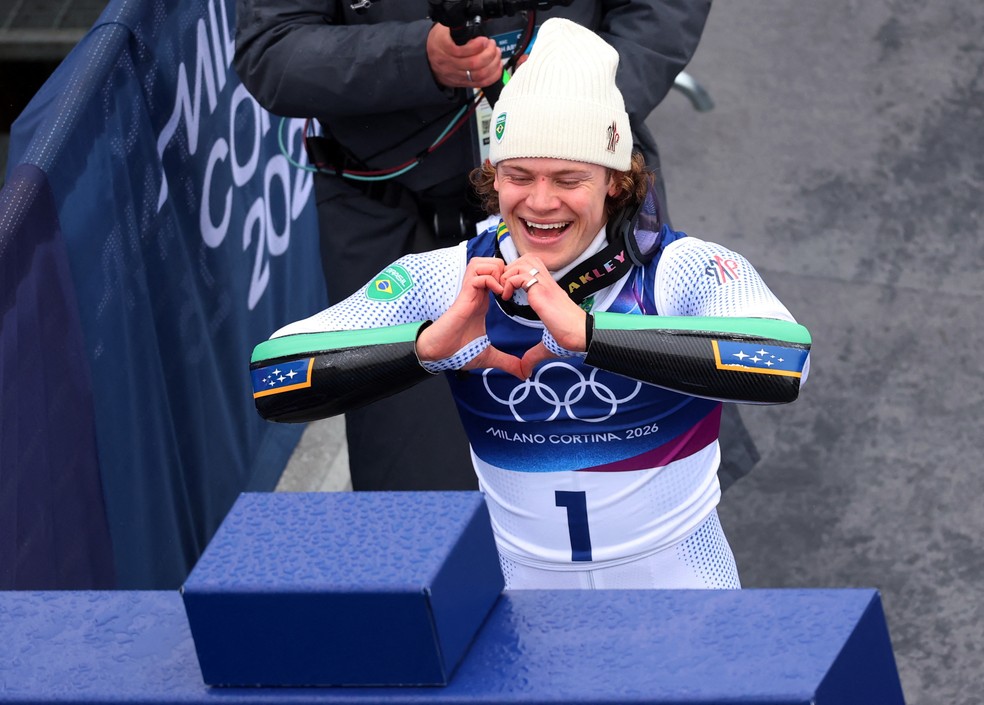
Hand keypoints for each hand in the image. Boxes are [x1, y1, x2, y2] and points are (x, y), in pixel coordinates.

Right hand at [416, 257, 524, 378]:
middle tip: (513, 290)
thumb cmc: (459, 350)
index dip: (511, 279)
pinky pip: (478, 275)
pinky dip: (491, 280)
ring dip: (498, 272)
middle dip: (507, 271)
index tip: (520, 295)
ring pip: (484, 263)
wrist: (440, 353)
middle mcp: (477, 292)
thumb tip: (525, 374)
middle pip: (492, 261)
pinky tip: (497, 296)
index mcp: (484, 300)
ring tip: (505, 291)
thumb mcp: (490, 356)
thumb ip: (508, 362)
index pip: (499, 274)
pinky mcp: (464, 295)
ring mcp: (470, 292)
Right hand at [426, 23, 502, 88]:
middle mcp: (449, 64)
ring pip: (479, 75)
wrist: (428, 59)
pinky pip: (481, 83)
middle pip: (474, 64)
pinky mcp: (462, 83)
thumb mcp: (444, 30)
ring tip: (496, 53)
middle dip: (489, 53)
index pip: (461, 51)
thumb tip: (478, 31)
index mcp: (443, 47)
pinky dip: (493, 75)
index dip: (477, 46)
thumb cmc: (440, 41)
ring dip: (493, 64)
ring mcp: (456, 76)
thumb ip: (459, 29)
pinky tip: (497, 66)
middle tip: (492, 45)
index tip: (484, 39)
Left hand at [501, 256, 587, 376]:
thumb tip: (525, 371)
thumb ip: (532, 354)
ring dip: (508, 275)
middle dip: (510, 270)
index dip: (516, 274)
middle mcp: (547, 283)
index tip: (507, 291)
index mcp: (548, 290)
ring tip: (504, 292)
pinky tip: (507, 297)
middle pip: (525, 258)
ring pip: (522, 262)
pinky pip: (520, 275)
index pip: (530, 266)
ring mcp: (545, 284)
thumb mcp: (546, 345)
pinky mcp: (542, 290)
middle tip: (503, 289)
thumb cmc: (569, 339)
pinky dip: (509, 283)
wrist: (582, 336)